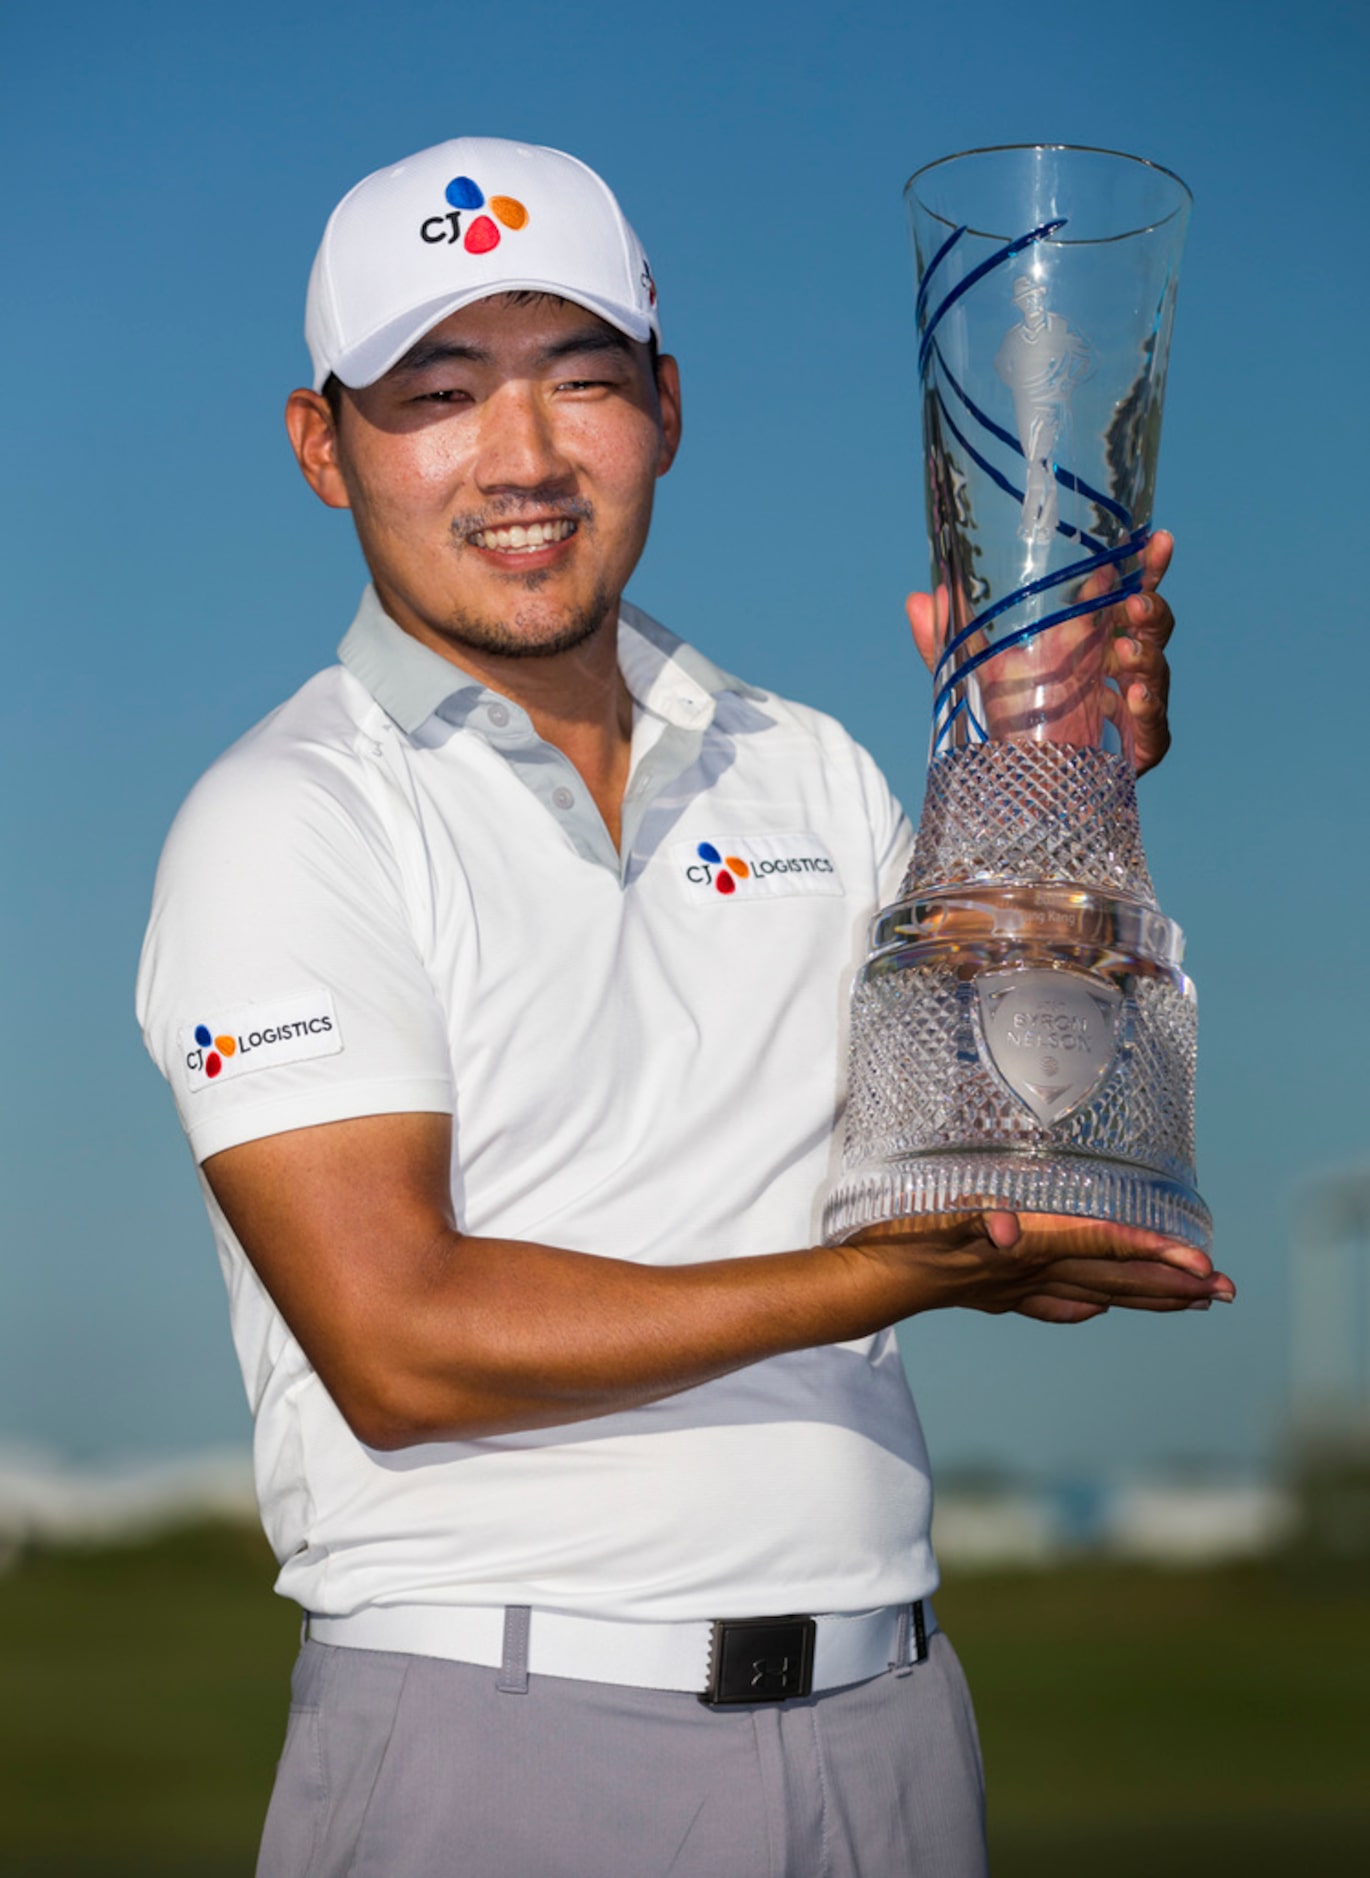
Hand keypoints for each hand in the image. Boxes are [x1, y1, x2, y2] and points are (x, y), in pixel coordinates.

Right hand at [851, 1206, 1234, 1325]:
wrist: (866, 1284)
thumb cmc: (899, 1247)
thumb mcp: (934, 1223)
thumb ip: (974, 1221)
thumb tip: (1008, 1229)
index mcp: (1028, 1251)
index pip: (1105, 1249)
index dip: (1154, 1255)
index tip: (1204, 1266)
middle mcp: (1031, 1273)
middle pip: (1115, 1279)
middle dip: (1172, 1285)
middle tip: (1227, 1292)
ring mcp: (1016, 1286)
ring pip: (1096, 1293)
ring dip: (1147, 1296)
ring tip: (1192, 1301)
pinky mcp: (997, 1291)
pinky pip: (1056, 1302)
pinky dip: (1086, 1305)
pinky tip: (1096, 1310)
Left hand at [905, 530, 1175, 775]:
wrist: (1017, 793)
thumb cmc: (1007, 724)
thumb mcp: (974, 679)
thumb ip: (946, 643)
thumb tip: (917, 599)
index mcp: (1091, 639)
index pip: (1128, 592)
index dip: (1147, 565)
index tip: (1156, 540)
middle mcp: (1119, 667)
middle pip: (1153, 626)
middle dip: (1151, 607)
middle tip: (1131, 603)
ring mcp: (1133, 707)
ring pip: (1156, 671)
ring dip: (1146, 655)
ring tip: (1124, 651)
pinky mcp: (1138, 749)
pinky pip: (1155, 728)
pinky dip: (1147, 710)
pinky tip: (1130, 698)